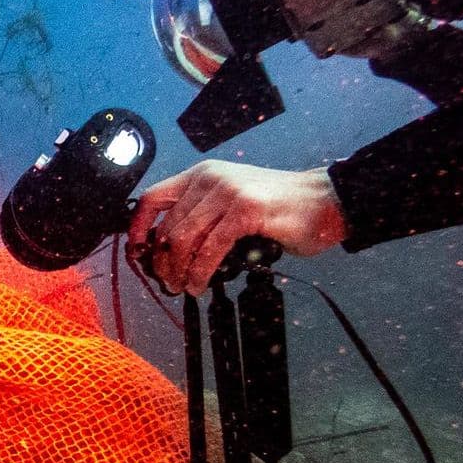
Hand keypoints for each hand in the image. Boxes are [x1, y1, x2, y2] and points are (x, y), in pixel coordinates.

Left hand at [126, 161, 348, 295]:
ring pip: (183, 239)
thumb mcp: (235, 201)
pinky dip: (200, 273)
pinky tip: (200, 284)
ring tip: (184, 287)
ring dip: (179, 271)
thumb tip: (174, 250)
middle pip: (167, 226)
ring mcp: (228, 193)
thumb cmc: (283, 207)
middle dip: (162, 261)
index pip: (154, 198)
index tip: (137, 254)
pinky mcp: (245, 211)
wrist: (325, 201)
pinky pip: (209, 249)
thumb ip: (206, 215)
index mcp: (204, 175)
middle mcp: (211, 179)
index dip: (137, 229)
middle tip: (168, 282)